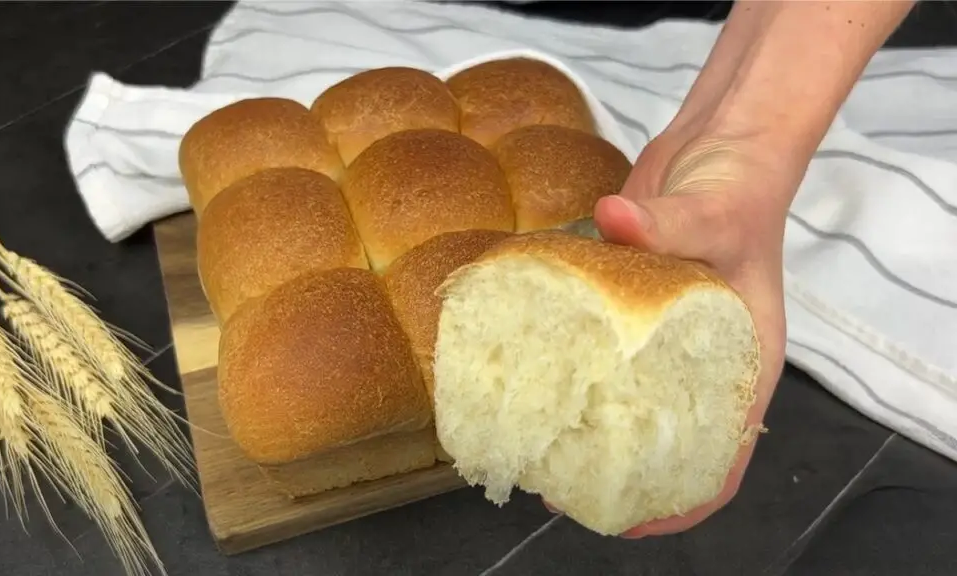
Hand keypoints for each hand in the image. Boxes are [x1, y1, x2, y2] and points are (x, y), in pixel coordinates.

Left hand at [561, 124, 797, 535]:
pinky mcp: (633, 309)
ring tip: (538, 445)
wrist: (723, 143)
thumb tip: (616, 220)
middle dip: (623, 474)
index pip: (726, 453)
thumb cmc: (740, 186)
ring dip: (591, 428)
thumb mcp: (714, 211)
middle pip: (670, 441)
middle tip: (561, 483)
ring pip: (631, 401)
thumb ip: (670, 223)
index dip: (686, 500)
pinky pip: (603, 354)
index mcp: (743, 360)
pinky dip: (574, 372)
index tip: (634, 521)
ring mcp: (665, 337)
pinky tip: (532, 378)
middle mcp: (702, 359)